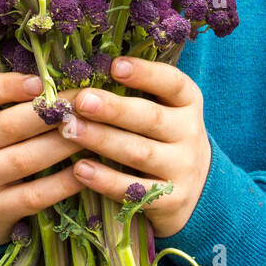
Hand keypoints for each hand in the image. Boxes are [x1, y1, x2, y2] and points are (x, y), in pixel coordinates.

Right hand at [0, 72, 83, 246]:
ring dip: (61, 145)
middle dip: (49, 114)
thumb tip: (65, 74)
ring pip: (24, 161)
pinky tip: (85, 170)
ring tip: (92, 133)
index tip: (40, 81)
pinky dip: (62, 183)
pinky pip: (34, 196)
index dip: (5, 86)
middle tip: (84, 104)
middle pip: (8, 126)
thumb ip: (13, 99)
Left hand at [62, 57, 210, 236]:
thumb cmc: (162, 136)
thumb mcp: (162, 109)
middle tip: (81, 100)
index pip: (172, 83)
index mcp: (187, 102)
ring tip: (70, 129)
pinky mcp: (171, 200)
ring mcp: (182, 167)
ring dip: (102, 140)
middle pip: (150, 118)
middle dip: (114, 109)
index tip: (115, 65)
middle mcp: (189, 132)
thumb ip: (133, 92)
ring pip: (139, 152)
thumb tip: (82, 69)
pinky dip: (106, 180)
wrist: (195, 187)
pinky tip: (79, 169)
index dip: (145, 73)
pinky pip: (134, 190)